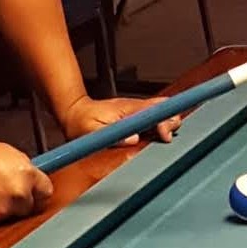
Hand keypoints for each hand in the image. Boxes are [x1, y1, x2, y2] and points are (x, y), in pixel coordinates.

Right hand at [0, 141, 51, 226]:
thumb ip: (26, 171)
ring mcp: (1, 213)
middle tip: (5, 193)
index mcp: (27, 177)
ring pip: (9, 218)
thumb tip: (32, 181)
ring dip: (2, 210)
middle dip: (21, 202)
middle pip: (29, 208)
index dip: (38, 192)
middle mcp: (17, 197)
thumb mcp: (11, 155)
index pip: (46, 193)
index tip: (35, 193)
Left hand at [58, 93, 181, 146]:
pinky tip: (159, 137)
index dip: (165, 120)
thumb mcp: (91, 130)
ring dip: (167, 126)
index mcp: (128, 109)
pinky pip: (154, 120)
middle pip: (164, 110)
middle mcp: (135, 108)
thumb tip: (134, 139)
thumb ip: (113, 135)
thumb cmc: (82, 121)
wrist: (75, 112)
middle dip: (171, 123)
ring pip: (162, 114)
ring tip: (163, 139)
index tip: (164, 134)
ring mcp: (137, 113)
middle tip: (165, 138)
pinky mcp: (136, 118)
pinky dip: (160, 128)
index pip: (155, 109)